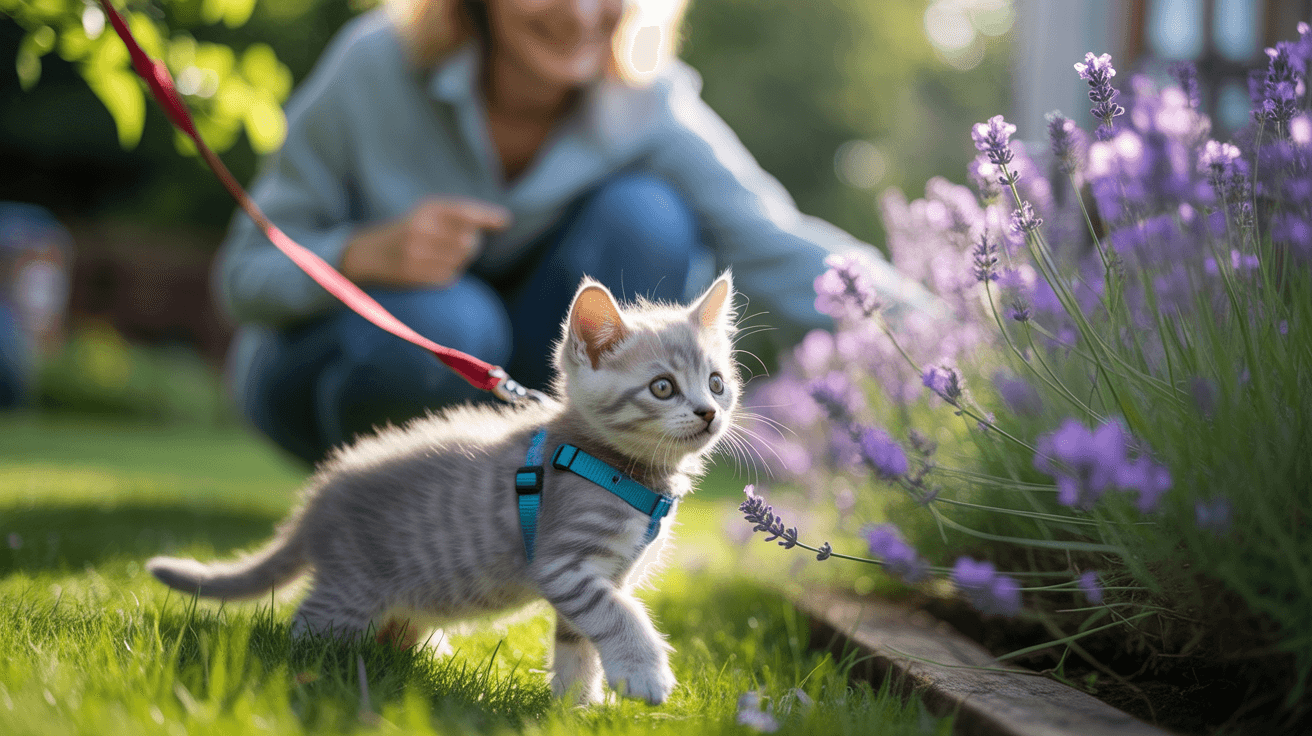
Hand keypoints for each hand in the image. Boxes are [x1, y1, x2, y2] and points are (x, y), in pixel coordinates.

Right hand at [341, 198, 510, 286]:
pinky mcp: (415, 275)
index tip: (505, 221)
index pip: (464, 212)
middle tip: (459, 243)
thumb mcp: (426, 214)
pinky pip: (450, 276)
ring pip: (460, 260)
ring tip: (440, 255)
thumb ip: (461, 215)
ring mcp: (417, 254)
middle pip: (469, 241)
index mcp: (424, 210)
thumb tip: (502, 221)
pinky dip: (448, 273)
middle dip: (471, 243)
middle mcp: (421, 229)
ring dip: (459, 259)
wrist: (367, 255)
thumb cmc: (407, 232)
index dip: (487, 217)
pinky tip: (432, 268)